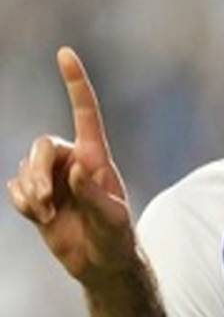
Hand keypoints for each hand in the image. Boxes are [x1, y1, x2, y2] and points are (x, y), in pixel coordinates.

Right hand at [7, 47, 136, 284]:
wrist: (101, 263)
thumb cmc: (116, 238)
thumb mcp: (114, 220)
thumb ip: (95, 195)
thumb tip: (76, 170)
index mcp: (97, 158)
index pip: (85, 113)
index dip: (75, 83)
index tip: (65, 53)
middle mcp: (73, 162)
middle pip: (41, 146)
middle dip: (37, 171)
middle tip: (43, 201)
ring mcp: (53, 178)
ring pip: (24, 167)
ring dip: (30, 192)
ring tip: (47, 215)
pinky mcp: (36, 196)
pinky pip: (15, 188)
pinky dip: (22, 204)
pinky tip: (40, 218)